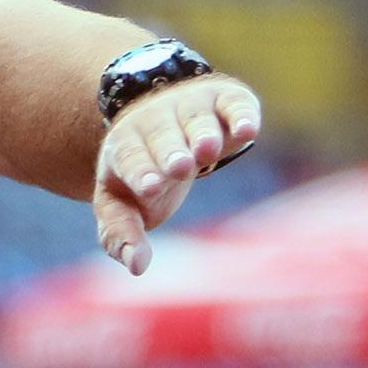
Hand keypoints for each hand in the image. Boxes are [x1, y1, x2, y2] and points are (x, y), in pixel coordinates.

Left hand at [93, 74, 260, 274]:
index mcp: (123, 149)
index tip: (149, 188)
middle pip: (161, 138)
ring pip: (194, 120)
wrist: (161, 122)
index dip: (139, 172)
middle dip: (170, 152)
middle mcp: (154, 124)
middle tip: (179, 168)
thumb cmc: (142, 175)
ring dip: (201, 134)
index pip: (128, 160)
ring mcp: (188, 108)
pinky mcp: (224, 100)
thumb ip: (121, 233)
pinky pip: (233, 104)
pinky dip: (240, 115)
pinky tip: (247, 129)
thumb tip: (136, 266)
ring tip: (207, 150)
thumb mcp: (121, 205)